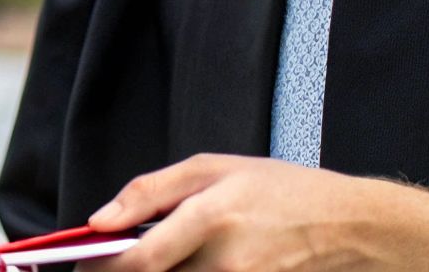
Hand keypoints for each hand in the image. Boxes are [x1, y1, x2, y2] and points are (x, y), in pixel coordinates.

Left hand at [79, 153, 428, 271]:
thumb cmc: (277, 189)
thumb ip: (148, 191)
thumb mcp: (212, 167)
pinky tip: (178, 268)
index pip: (141, 260)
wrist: (350, 226)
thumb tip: (99, 221)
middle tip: (97, 269)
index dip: (101, 269)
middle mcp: (226, 263)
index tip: (78, 266)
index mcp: (211, 217)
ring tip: (142, 264)